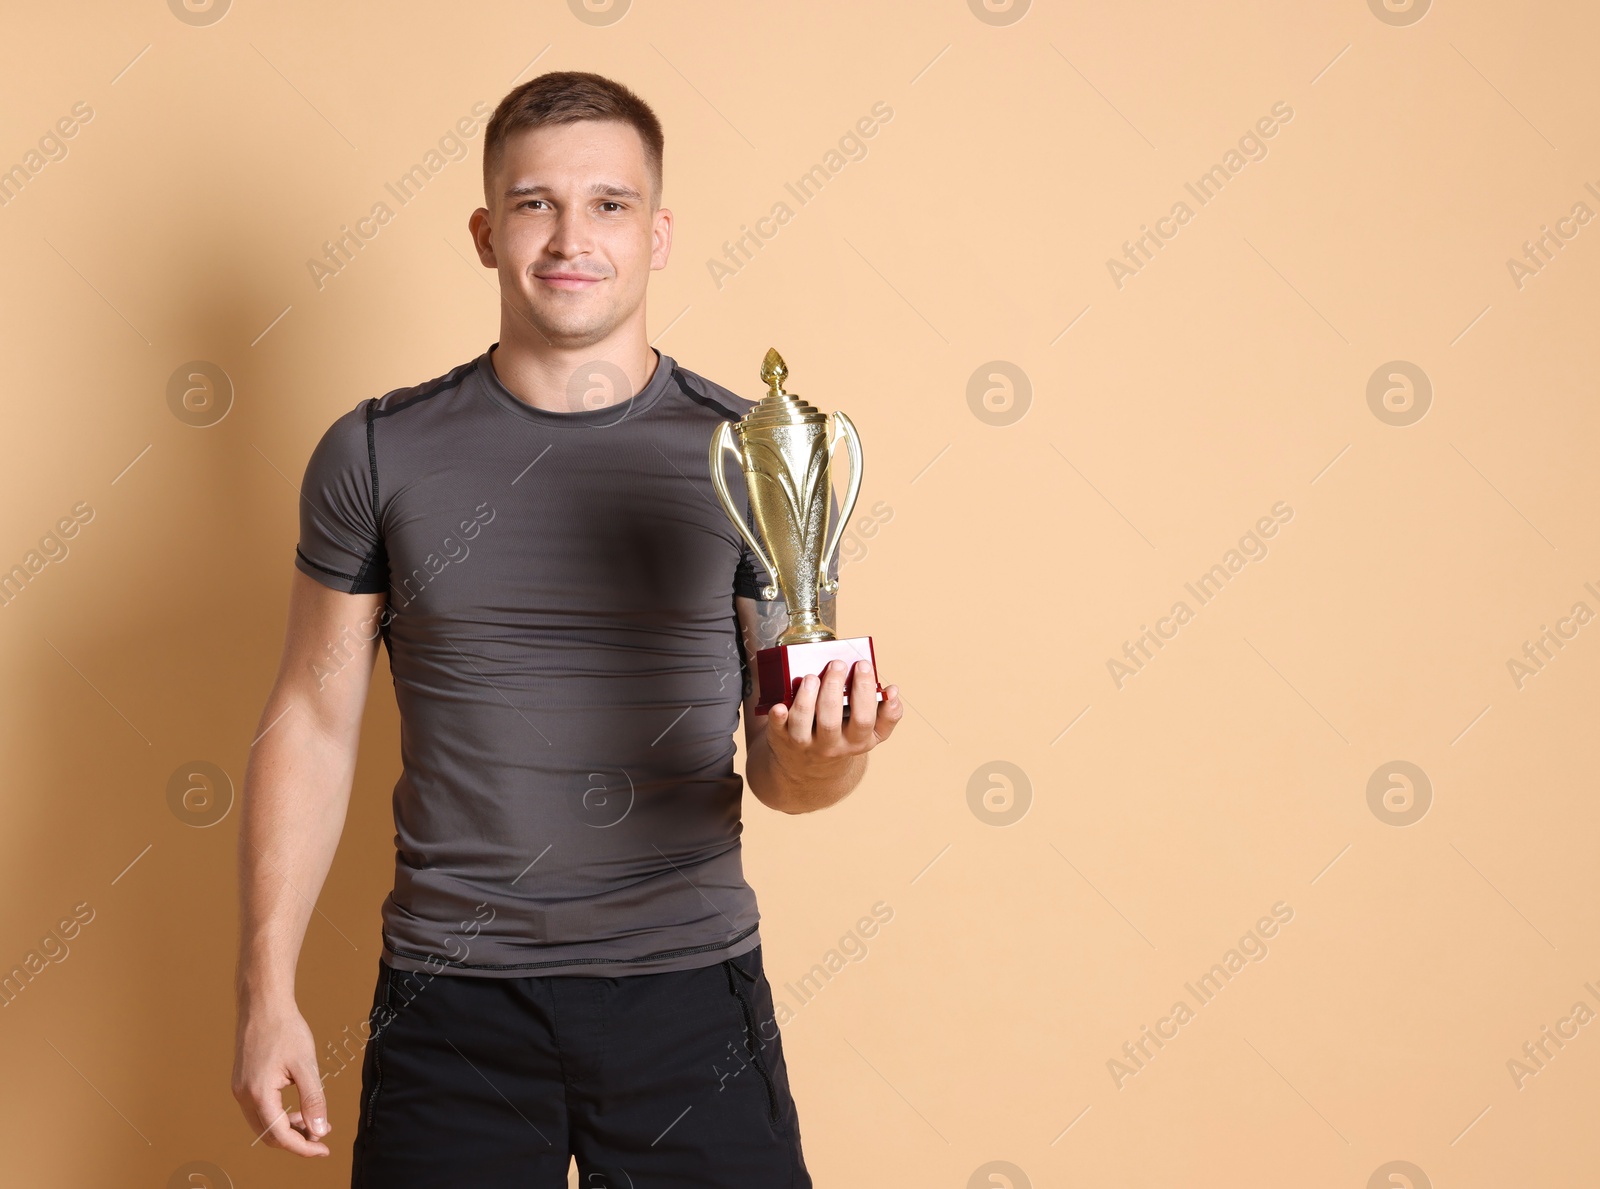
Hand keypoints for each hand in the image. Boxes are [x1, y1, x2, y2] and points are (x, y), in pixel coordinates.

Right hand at [232, 1000, 331, 1156]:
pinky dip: (277, 1116)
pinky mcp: (242, 1082)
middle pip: (268, 1135)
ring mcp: (239, 1090)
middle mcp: (243, 1096)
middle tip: (322, 1137)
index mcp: (257, 1094)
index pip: (280, 1135)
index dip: (303, 1147)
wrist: (263, 1004)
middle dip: (296, 1140)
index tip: (324, 1150)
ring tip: (313, 1122)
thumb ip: (313, 1100)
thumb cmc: (286, 1030)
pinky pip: (259, 1110)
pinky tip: (296, 1109)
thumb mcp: (306, 1065)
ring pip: (262, 1124)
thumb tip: (320, 1131)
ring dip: (286, 1129)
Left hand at [767, 659, 902, 770]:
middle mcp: (831, 746)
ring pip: (803, 723)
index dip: (865, 691)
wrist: (810, 769)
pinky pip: (778, 728)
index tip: (863, 664)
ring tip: (811, 676)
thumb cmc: (843, 738)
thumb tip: (893, 691)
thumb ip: (887, 714)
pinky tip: (780, 705)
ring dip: (806, 698)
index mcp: (857, 741)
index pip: (865, 718)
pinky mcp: (781, 738)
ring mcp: (804, 744)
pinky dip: (778, 717)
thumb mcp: (869, 734)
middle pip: (832, 720)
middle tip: (836, 663)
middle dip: (833, 688)